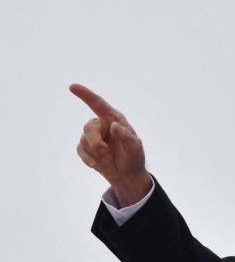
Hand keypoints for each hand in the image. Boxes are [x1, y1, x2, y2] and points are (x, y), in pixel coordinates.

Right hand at [72, 83, 151, 206]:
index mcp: (114, 119)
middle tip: (106, 152)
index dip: (86, 95)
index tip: (73, 87)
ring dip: (95, 152)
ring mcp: (93, 136)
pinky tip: (96, 165)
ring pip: (83, 139)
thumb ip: (125, 137)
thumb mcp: (134, 148)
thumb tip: (113, 125)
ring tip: (108, 159)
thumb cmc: (134, 157)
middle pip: (88, 127)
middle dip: (95, 142)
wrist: (127, 175)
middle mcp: (102, 125)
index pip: (98, 104)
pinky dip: (87, 158)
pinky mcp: (87, 148)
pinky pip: (80, 150)